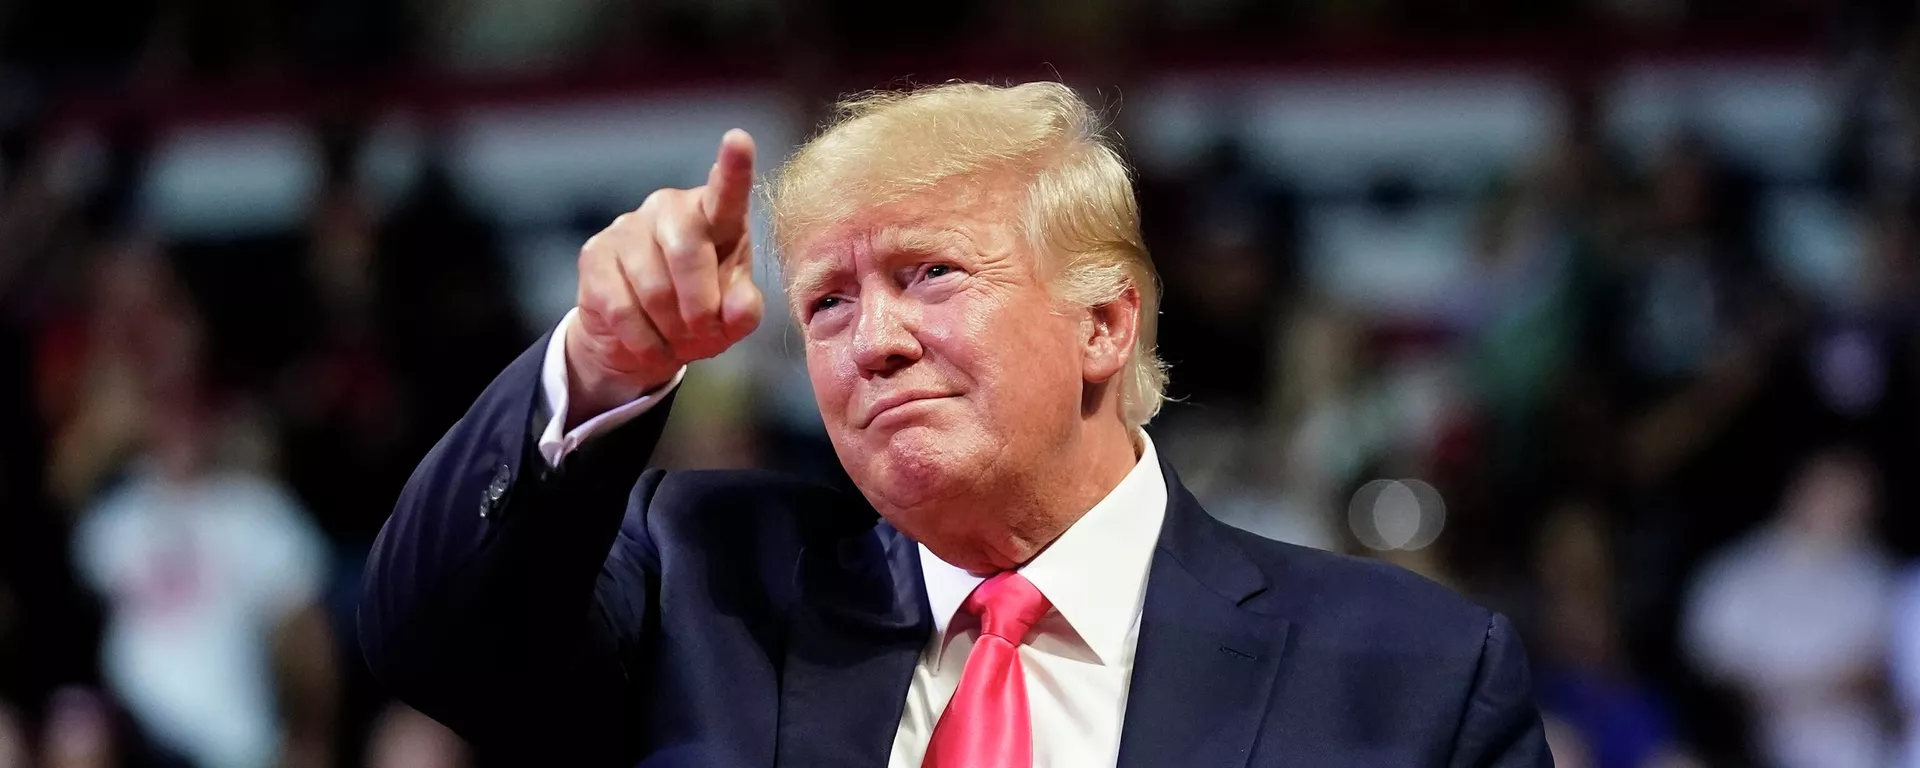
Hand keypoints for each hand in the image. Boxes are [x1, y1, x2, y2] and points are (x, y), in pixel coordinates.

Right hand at [565, 130, 763, 424]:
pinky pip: (622, 309)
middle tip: (703, 330)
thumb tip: (739, 307)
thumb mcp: (731, 319)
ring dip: (671, 329)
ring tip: (675, 335)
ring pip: (654, 289)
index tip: (738, 139)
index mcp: (716, 216)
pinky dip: (643, 341)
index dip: (734, 168)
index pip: (726, 192)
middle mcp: (670, 209)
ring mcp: (628, 227)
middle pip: (687, 252)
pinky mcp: (594, 255)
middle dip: (700, 306)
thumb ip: (744, 311)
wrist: (642, 339)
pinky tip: (649, 343)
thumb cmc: (699, 315)